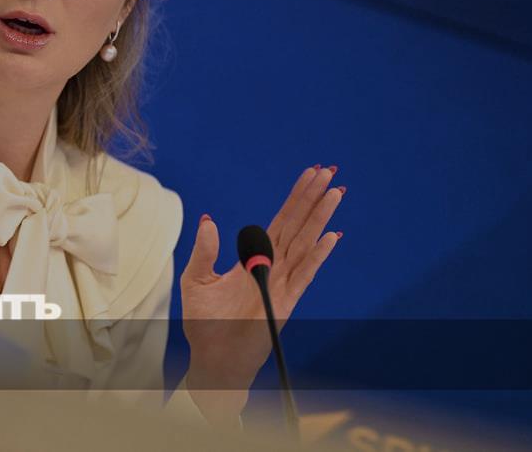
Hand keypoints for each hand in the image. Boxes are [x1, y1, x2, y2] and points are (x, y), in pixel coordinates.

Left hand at [180, 165, 344, 423]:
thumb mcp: (196, 280)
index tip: (310, 174)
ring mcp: (281, 284)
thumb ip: (204, 251)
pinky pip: (304, 274)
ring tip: (335, 193)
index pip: (279, 221)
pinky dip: (317, 255)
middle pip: (297, 225)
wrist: (213, 360)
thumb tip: (209, 219)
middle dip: (312, 198)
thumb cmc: (204, 323)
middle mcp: (272, 267)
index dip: (295, 198)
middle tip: (330, 171)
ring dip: (319, 218)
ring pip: (304, 242)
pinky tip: (331, 236)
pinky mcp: (285, 303)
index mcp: (254, 258)